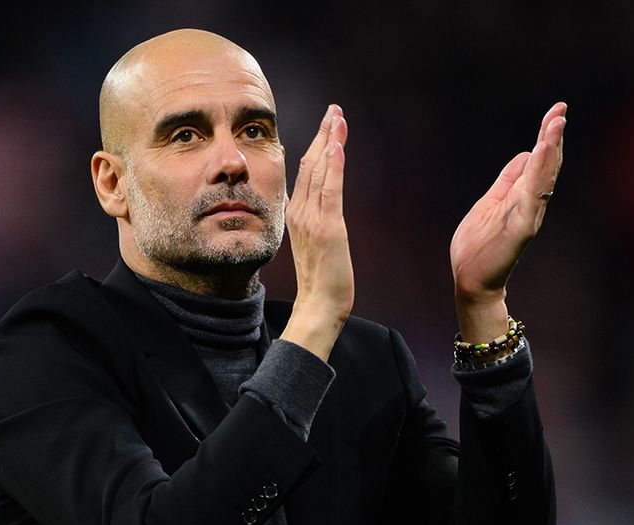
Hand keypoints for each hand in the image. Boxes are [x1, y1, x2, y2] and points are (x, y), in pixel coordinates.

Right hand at [280, 104, 351, 360]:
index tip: (326, 124)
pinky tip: (336, 145)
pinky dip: (333, 165)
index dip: (316, 145)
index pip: (306, 171)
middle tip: (333, 110)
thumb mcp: (317, 244)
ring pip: (319, 171)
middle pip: (311, 164)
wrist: (318, 306)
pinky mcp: (328, 227)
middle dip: (323, 134)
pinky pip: (330, 190)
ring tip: (337, 116)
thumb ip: (316, 222)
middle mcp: (300, 211)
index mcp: (296, 214)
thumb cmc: (321, 280)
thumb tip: (321, 208)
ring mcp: (312, 218)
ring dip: (329, 141)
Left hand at [450, 103, 565, 341]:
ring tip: (555, 127)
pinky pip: (532, 200)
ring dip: (550, 152)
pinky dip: (538, 178)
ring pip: (543, 179)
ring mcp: (527, 216)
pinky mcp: (520, 230)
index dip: (547, 135)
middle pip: (546, 165)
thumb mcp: (489, 202)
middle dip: (553, 137)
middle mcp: (529, 203)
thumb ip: (507, 180)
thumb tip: (524, 154)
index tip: (557, 110)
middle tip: (560, 111)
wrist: (470, 280)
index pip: (538, 160)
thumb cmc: (478, 245)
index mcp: (520, 195)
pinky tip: (540, 158)